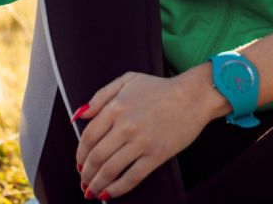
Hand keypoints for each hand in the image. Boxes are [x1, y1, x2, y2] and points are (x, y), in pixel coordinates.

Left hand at [74, 71, 208, 198]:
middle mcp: (125, 126)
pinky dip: (117, 189)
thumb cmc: (160, 88)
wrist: (192, 96)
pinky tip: (109, 193)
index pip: (88, 137)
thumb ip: (100, 96)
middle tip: (83, 180)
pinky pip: (132, 177)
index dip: (80, 154)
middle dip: (86, 173)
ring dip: (97, 184)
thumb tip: (80, 115)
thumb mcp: (127, 80)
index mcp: (115, 108)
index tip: (79, 162)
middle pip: (96, 156)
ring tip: (92, 190)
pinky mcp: (156, 155)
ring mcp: (141, 142)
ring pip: (110, 170)